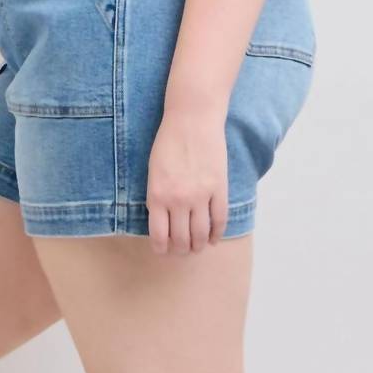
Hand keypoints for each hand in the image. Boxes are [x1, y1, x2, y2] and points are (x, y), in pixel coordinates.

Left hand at [146, 108, 228, 254]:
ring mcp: (201, 196)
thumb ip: (157, 197)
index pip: (159, 235)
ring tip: (197, 248)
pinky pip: (219, 219)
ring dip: (198, 245)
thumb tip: (164, 221)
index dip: (162, 248)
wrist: (192, 120)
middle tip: (182, 251)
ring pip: (200, 234)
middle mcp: (178, 200)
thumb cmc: (168, 142)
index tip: (164, 251)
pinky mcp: (219, 188)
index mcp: (157, 196)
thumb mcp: (153, 172)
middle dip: (181, 250)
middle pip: (181, 238)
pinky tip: (213, 238)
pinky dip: (216, 233)